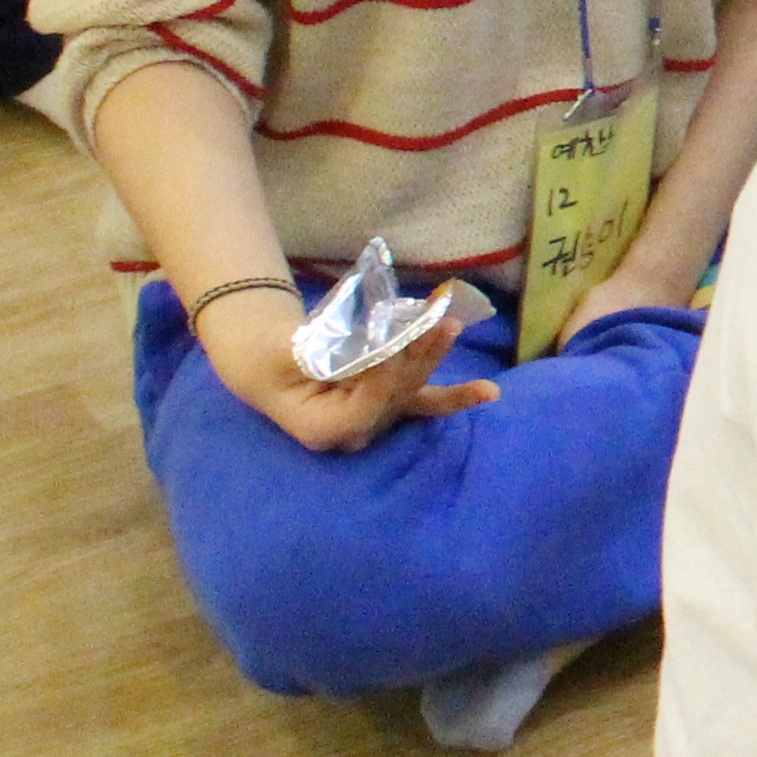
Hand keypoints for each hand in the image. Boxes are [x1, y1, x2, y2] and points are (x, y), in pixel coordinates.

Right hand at [186, 270, 494, 454]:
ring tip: (450, 326)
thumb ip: (312, 355)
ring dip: (431, 357)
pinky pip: (425, 401)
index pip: (365, 407)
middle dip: (415, 359)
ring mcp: (378, 418)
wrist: (267, 362)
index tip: (390, 344)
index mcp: (324, 429)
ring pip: (412, 389)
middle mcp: (356, 432)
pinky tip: (489, 394)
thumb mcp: (280, 353)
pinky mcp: (392, 401)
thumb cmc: (267, 358)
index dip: (381, 377)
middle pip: (394, 395)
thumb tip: (352, 348)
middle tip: (433, 324)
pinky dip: (456, 396)